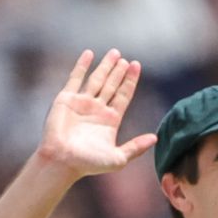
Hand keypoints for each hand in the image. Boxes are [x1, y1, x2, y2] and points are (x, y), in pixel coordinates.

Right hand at [34, 49, 157, 180]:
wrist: (61, 161)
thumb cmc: (87, 164)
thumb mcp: (118, 158)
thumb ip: (136, 147)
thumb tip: (156, 138)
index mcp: (109, 120)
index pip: (123, 95)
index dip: (130, 81)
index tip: (136, 65)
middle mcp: (96, 110)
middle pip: (111, 85)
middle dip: (119, 72)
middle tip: (125, 59)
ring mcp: (81, 103)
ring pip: (97, 79)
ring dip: (105, 66)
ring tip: (115, 53)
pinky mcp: (66, 99)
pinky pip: (75, 78)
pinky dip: (81, 66)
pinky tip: (89, 53)